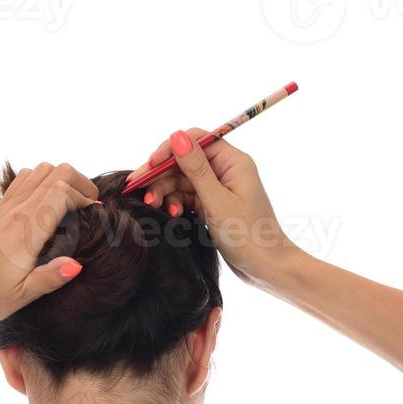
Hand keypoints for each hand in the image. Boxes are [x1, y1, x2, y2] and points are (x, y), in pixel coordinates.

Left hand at [0, 162, 98, 323]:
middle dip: (79, 183)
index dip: (84, 199)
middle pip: (55, 172)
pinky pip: (24, 180)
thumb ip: (50, 278)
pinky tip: (48, 206)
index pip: (62, 193)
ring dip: (61, 181)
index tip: (95, 216)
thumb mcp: (21, 295)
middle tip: (90, 206)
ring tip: (72, 205)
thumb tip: (76, 265)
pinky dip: (43, 182)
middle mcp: (16, 212)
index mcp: (26, 232)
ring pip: (40, 171)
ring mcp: (6, 207)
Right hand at [124, 130, 303, 287]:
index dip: (170, 149)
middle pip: (184, 162)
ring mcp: (218, 188)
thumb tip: (177, 136)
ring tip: (154, 206)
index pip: (195, 141)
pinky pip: (187, 197)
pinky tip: (172, 215)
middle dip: (161, 175)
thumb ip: (196, 169)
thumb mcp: (217, 201)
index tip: (150, 166)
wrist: (265, 267)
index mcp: (233, 162)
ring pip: (182, 180)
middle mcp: (226, 170)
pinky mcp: (213, 205)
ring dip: (165, 192)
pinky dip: (176, 203)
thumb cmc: (248, 236)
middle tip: (138, 190)